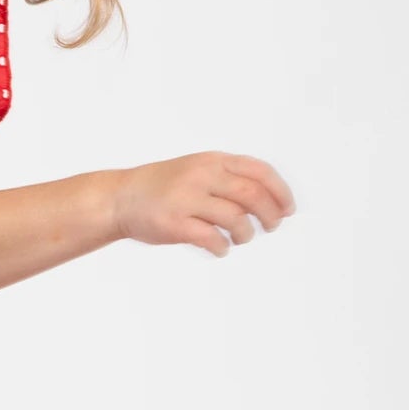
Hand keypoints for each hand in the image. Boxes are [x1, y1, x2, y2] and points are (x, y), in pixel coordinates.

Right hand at [108, 152, 294, 255]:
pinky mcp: (174, 224)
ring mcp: (186, 199)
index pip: (259, 171)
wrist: (120, 198)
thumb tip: (269, 201)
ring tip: (240, 238)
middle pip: (252, 196)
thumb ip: (228, 178)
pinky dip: (222, 247)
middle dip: (270, 214)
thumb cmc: (163, 187)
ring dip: (245, 233)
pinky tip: (221, 248)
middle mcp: (201, 176)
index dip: (280, 191)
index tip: (288, 209)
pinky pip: (211, 238)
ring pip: (235, 219)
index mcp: (212, 161)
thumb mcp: (197, 168)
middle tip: (271, 227)